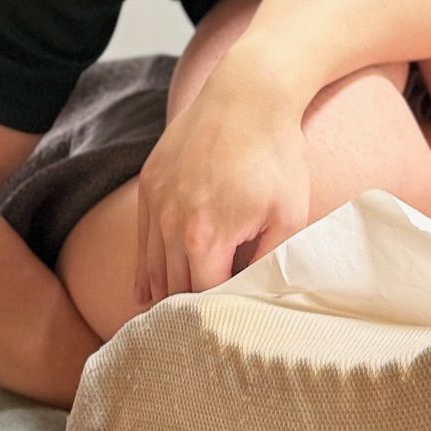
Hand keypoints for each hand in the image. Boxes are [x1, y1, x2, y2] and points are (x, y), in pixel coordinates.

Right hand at [133, 67, 310, 307]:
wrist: (249, 91)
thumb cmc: (276, 152)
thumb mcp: (289, 214)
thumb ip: (269, 262)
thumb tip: (256, 298)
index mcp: (205, 237)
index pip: (203, 299)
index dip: (218, 315)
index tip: (229, 330)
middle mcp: (170, 224)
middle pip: (173, 288)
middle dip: (188, 312)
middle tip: (200, 338)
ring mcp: (155, 202)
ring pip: (152, 267)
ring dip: (162, 294)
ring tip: (170, 324)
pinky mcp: (149, 182)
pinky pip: (141, 238)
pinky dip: (145, 267)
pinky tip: (146, 292)